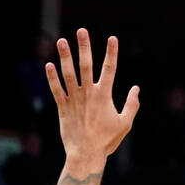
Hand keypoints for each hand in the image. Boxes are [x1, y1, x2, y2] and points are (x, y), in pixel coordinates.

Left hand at [46, 30, 139, 161]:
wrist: (86, 154)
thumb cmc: (107, 140)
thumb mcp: (125, 123)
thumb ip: (132, 104)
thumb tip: (136, 88)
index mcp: (104, 95)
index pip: (110, 69)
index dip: (112, 53)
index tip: (112, 38)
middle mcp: (88, 94)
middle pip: (86, 65)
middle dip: (85, 47)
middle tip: (82, 30)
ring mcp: (74, 100)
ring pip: (68, 74)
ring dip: (65, 56)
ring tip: (61, 41)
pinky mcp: (63, 108)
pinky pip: (56, 90)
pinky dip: (51, 78)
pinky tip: (48, 65)